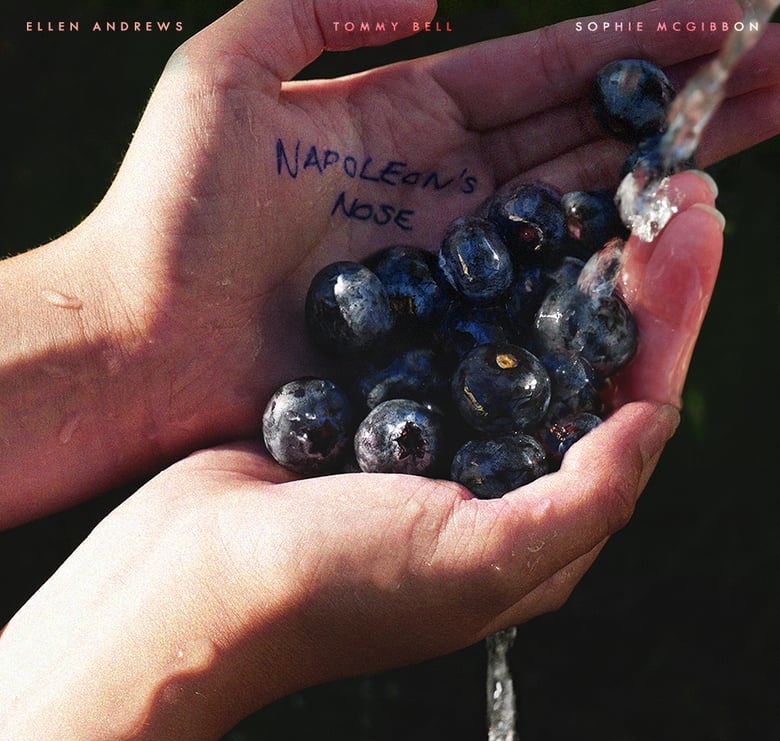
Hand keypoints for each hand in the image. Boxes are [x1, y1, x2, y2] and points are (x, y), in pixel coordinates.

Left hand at [1, 0, 776, 524]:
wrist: (142, 340)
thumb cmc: (167, 211)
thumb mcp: (230, 71)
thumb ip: (317, 2)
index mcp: (409, 115)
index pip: (547, 69)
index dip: (637, 39)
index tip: (731, 14)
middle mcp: (450, 190)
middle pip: (590, 132)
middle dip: (690, 99)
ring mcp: (456, 266)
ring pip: (587, 207)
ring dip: (677, 174)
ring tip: (768, 131)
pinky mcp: (447, 333)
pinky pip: (543, 291)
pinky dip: (611, 265)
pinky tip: (679, 240)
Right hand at [43, 177, 720, 710]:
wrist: (190, 578)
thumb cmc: (333, 586)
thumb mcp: (479, 562)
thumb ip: (584, 499)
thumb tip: (655, 417)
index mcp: (540, 540)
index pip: (633, 421)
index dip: (670, 329)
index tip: (695, 238)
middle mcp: (501, 493)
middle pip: (588, 375)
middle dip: (635, 291)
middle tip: (673, 194)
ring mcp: (439, 450)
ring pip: (525, 349)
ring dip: (569, 275)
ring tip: (608, 196)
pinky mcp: (380, 414)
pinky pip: (452, 338)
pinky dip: (489, 285)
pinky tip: (510, 231)